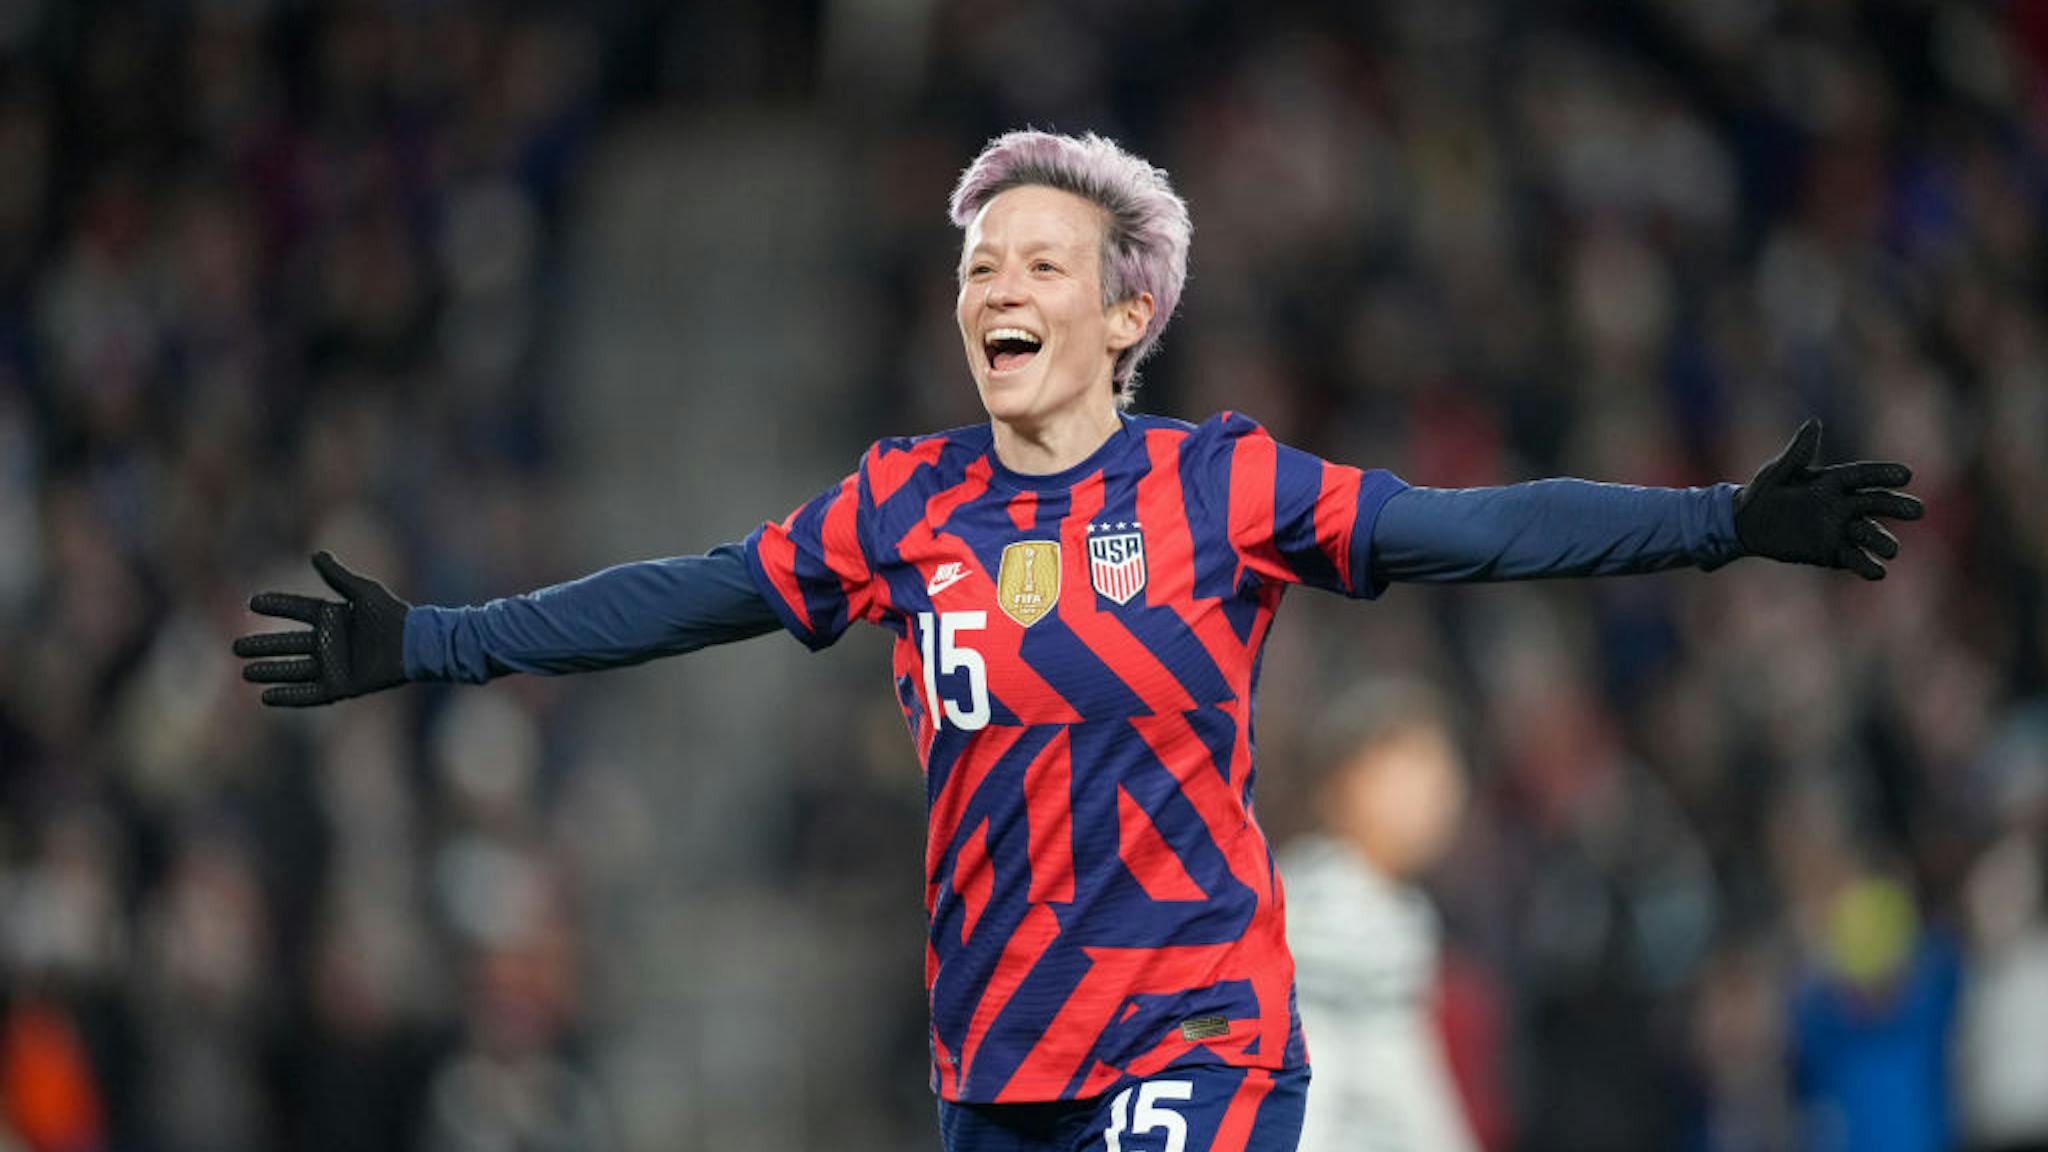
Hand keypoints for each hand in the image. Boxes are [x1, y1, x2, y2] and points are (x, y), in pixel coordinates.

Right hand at [233, 551, 410, 705]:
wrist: (416, 644)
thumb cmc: (393, 616)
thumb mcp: (364, 592)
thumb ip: (338, 576)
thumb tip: (315, 554)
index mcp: (334, 617)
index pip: (297, 610)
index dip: (276, 606)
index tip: (253, 602)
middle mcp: (330, 642)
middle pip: (287, 644)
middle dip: (262, 645)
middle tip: (235, 647)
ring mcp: (334, 666)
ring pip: (293, 669)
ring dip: (270, 671)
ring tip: (245, 672)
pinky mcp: (342, 687)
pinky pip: (309, 693)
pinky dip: (289, 695)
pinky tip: (266, 697)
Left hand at [1734, 419, 1923, 579]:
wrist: (1747, 525)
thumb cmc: (1763, 492)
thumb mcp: (1778, 472)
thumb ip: (1797, 452)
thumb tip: (1814, 423)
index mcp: (1833, 481)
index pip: (1863, 476)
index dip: (1883, 475)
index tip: (1906, 475)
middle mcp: (1843, 505)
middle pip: (1876, 504)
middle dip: (1896, 507)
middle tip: (1917, 511)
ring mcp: (1840, 530)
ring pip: (1869, 534)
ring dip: (1882, 541)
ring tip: (1892, 550)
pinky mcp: (1832, 553)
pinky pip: (1854, 559)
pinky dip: (1867, 565)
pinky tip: (1877, 571)